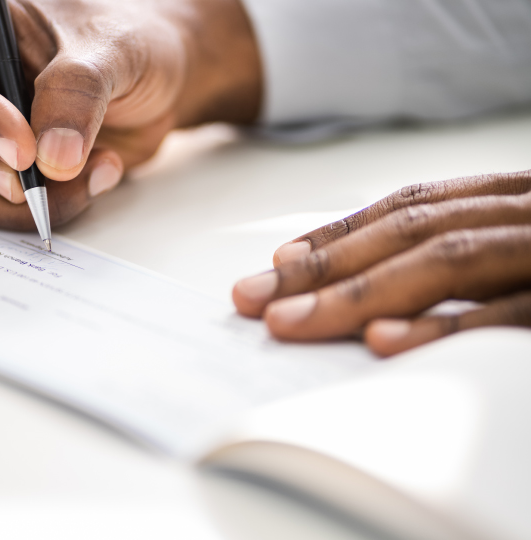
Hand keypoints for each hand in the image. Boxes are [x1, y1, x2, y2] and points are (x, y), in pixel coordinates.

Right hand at [0, 0, 260, 228]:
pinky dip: (51, 208)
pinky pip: (1, 208)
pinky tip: (97, 176)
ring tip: (93, 172)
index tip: (25, 150)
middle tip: (25, 180)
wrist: (161, 79)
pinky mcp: (6, 170)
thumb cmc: (131, 42)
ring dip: (24, 200)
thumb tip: (49, 160)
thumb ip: (77, 94)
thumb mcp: (113, 50)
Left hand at [233, 171, 530, 356]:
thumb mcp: (528, 248)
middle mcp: (529, 213)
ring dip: (356, 293)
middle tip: (251, 296)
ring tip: (286, 321)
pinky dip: (440, 324)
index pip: (412, 208)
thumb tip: (382, 300)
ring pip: (444, 261)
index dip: (341, 233)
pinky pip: (510, 312)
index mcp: (515, 199)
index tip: (278, 260)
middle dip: (323, 264)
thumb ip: (473, 255)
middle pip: (410, 231)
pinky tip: (378, 341)